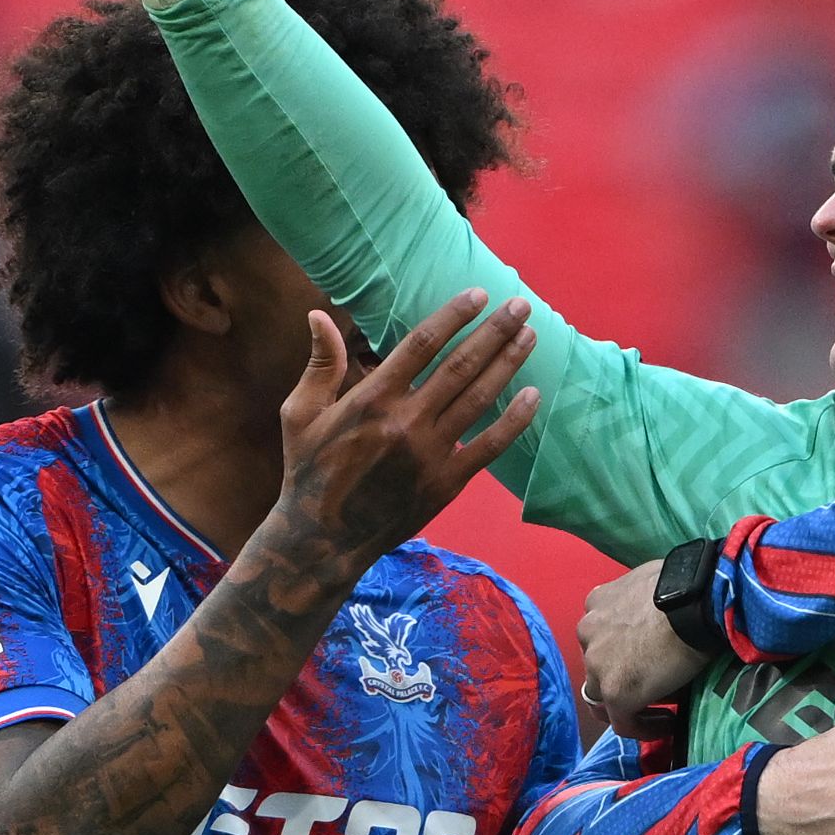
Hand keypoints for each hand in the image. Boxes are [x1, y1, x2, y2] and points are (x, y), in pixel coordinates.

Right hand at [270, 293, 541, 567]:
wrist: (323, 539)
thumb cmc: (309, 470)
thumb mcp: (300, 413)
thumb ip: (319, 364)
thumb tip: (318, 314)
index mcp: (371, 399)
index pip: (421, 344)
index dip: (453, 316)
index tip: (478, 295)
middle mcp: (405, 422)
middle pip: (460, 366)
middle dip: (494, 332)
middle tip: (520, 305)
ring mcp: (429, 454)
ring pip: (478, 400)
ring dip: (507, 365)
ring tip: (529, 336)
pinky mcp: (446, 484)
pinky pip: (488, 448)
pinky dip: (514, 422)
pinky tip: (534, 397)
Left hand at [580, 562, 711, 737]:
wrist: (697, 601)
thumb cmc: (689, 586)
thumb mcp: (656, 583)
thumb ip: (647, 602)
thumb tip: (666, 619)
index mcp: (597, 602)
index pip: (602, 634)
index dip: (623, 650)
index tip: (650, 658)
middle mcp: (588, 631)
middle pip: (598, 664)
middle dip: (623, 675)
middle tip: (657, 683)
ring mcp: (597, 664)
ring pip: (603, 696)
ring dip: (629, 703)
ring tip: (661, 711)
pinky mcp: (614, 692)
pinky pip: (624, 723)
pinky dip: (645, 727)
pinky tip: (669, 724)